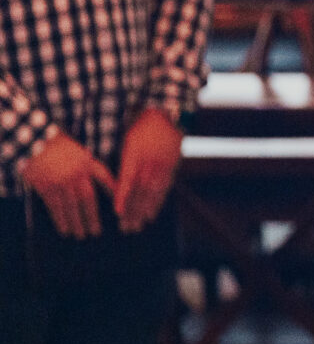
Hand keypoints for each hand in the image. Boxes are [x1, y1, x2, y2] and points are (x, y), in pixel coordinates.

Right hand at [20, 132, 115, 238]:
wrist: (33, 141)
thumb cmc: (57, 145)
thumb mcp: (78, 151)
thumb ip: (88, 166)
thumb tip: (101, 184)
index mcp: (87, 162)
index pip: (104, 178)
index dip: (113, 191)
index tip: (121, 205)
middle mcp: (76, 173)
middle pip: (88, 199)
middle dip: (92, 217)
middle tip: (95, 232)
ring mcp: (61, 181)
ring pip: (71, 207)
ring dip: (76, 223)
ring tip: (80, 235)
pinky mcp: (46, 187)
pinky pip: (55, 207)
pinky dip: (60, 219)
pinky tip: (64, 229)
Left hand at [116, 107, 181, 232]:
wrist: (165, 115)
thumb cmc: (140, 127)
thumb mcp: (126, 141)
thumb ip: (121, 162)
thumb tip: (111, 182)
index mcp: (134, 154)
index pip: (127, 179)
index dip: (122, 196)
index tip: (117, 213)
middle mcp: (149, 162)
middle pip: (140, 190)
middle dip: (133, 210)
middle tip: (126, 227)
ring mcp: (162, 165)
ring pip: (153, 191)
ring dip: (146, 210)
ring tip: (139, 225)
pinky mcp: (171, 166)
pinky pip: (164, 187)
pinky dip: (158, 202)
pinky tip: (153, 213)